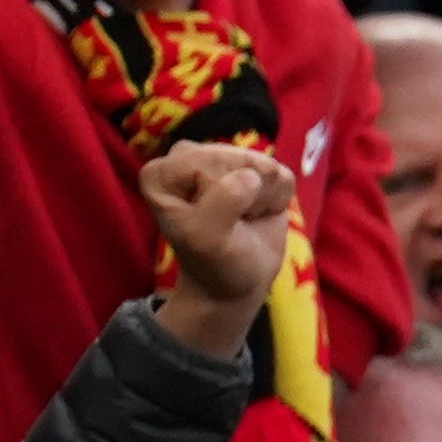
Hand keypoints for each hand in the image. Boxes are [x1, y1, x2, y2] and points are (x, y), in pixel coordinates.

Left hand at [138, 143, 292, 358]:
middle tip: (235, 223)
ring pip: (262, 164)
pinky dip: (278, 199)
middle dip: (246, 197)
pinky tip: (259, 213)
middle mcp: (187, 158)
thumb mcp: (208, 239)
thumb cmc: (215, 263)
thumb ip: (224, 202)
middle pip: (236, 160)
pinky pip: (280, 174)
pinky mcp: (252, 168)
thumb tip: (252, 176)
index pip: (208, 164)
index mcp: (162, 172)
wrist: (237, 283)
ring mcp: (220, 160)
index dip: (223, 198)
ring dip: (263, 199)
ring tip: (246, 218)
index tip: (216, 225)